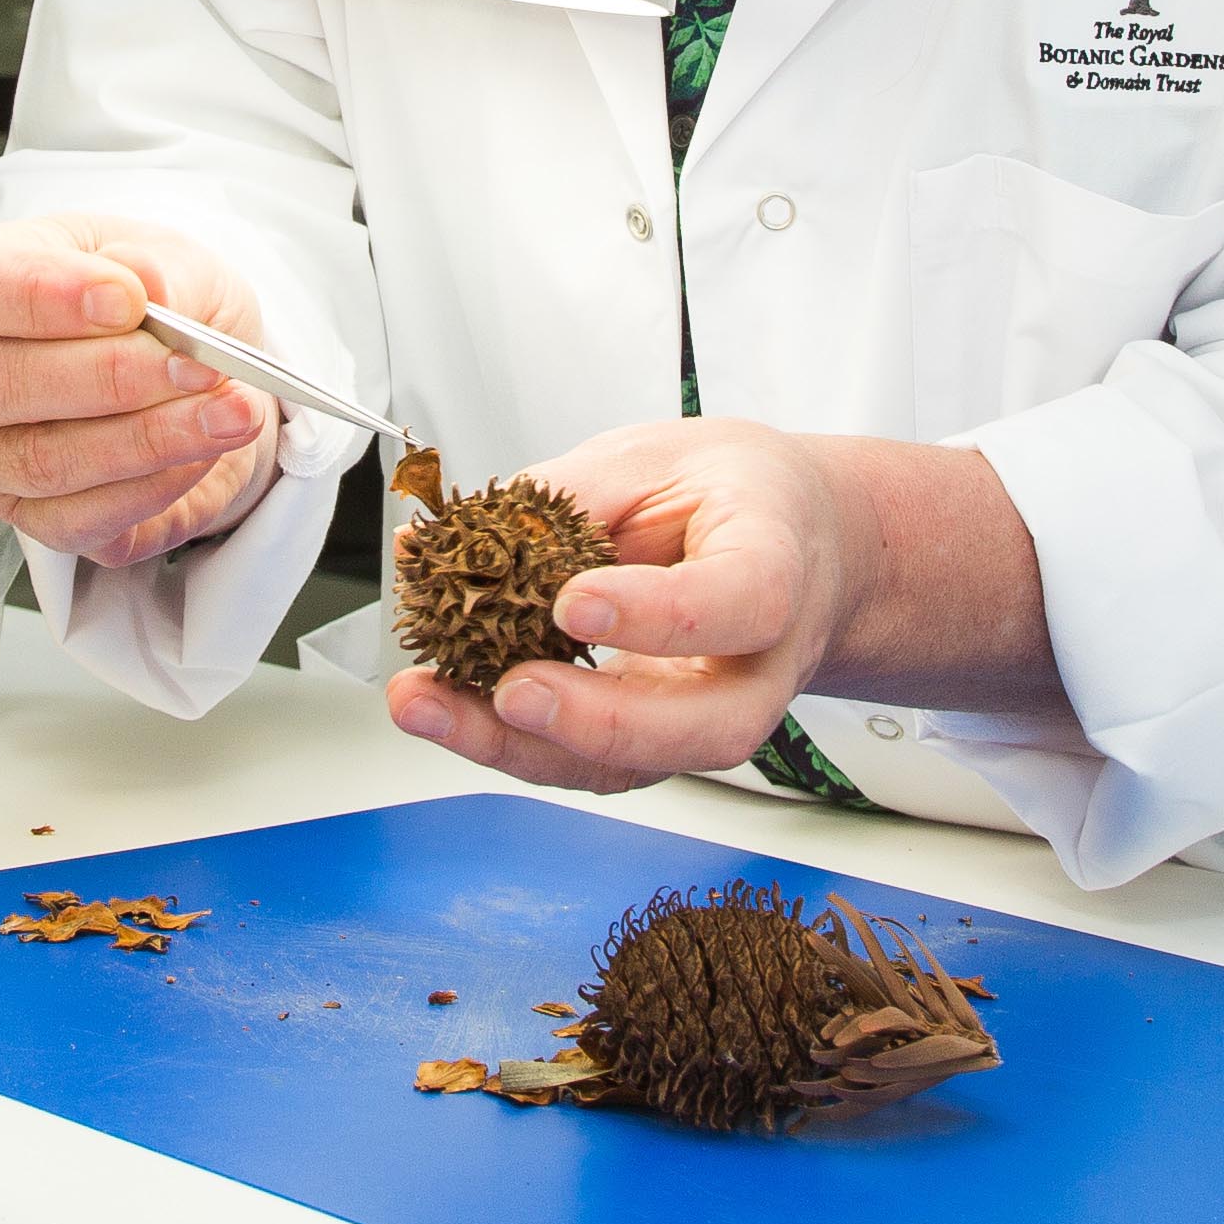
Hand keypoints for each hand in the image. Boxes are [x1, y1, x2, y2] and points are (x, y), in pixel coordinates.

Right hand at [0, 210, 283, 570]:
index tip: (127, 300)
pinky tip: (202, 453)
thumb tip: (150, 289)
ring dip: (150, 438)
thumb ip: (159, 268)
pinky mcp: (34, 521)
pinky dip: (154, 487)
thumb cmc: (155, 301)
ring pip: (45, 461)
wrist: (197, 373)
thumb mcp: (171, 258)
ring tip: (230, 411)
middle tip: (198, 365)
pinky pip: (82, 520)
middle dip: (111, 376)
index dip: (36, 295)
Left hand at [383, 419, 857, 792]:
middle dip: (595, 722)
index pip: (737, 605)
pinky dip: (506, 742)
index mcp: (778, 567)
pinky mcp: (657, 741)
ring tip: (428, 704)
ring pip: (637, 764)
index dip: (655, 615)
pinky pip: (589, 763)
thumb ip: (565, 500)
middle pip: (703, 726)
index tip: (572, 602)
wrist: (795, 545)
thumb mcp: (655, 459)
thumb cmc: (732, 497)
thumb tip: (454, 537)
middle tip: (509, 691)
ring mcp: (712, 716)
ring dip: (520, 747)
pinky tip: (442, 706)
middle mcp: (759, 665)